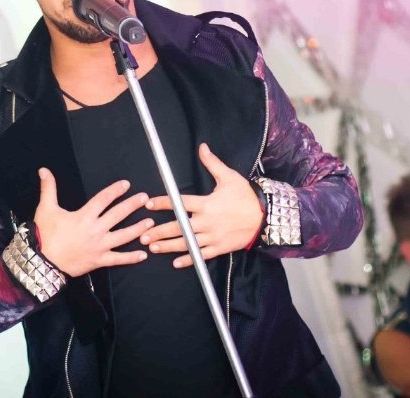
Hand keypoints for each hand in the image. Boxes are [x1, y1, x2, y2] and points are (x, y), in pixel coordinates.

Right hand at [33, 168, 151, 276]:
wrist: (42, 261)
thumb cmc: (44, 235)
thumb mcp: (46, 208)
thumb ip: (49, 188)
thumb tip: (44, 171)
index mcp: (84, 216)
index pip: (104, 199)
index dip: (115, 190)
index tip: (126, 184)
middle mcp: (95, 230)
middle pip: (118, 214)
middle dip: (132, 205)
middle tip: (144, 198)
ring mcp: (99, 246)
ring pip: (123, 236)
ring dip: (138, 228)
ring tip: (150, 222)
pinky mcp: (99, 260)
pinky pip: (118, 259)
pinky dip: (131, 257)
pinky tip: (143, 254)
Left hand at [140, 143, 264, 267]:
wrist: (265, 217)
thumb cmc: (246, 196)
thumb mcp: (229, 177)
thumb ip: (212, 163)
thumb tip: (202, 147)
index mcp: (206, 204)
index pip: (179, 203)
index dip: (163, 203)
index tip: (149, 204)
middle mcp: (206, 222)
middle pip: (178, 227)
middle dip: (159, 231)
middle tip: (143, 234)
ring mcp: (212, 237)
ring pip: (186, 243)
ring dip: (168, 246)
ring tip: (152, 247)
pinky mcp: (219, 248)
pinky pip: (201, 255)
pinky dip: (188, 259)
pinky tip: (176, 262)